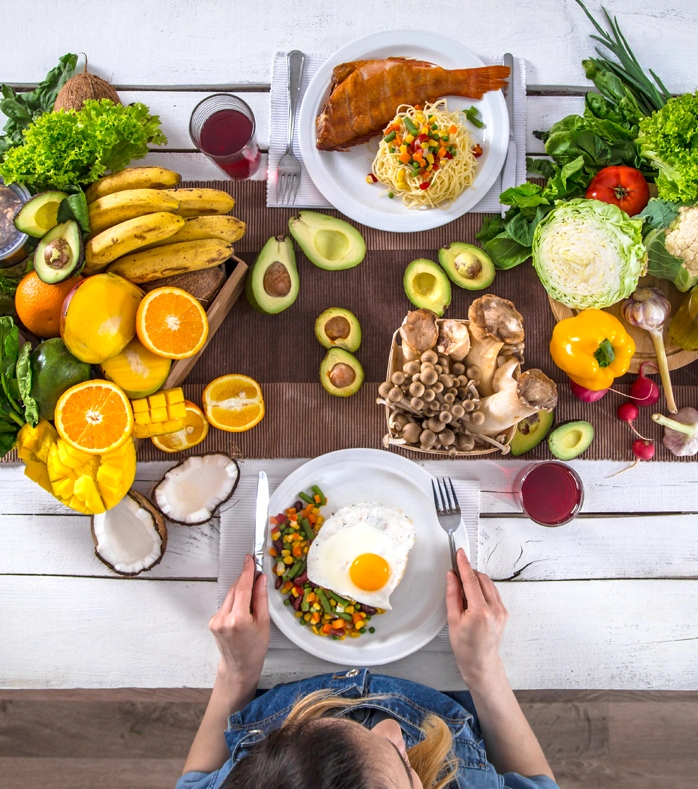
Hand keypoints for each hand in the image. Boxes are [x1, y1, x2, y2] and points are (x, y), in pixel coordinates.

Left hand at [209, 554, 269, 689]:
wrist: (239, 666)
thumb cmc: (255, 648)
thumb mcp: (264, 623)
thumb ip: (261, 598)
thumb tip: (260, 579)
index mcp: (238, 619)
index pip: (242, 588)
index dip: (247, 571)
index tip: (249, 559)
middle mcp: (224, 618)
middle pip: (235, 589)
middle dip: (245, 580)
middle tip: (256, 573)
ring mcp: (216, 620)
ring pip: (230, 596)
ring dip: (240, 592)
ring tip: (251, 600)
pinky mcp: (212, 621)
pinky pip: (226, 604)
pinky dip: (235, 602)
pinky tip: (242, 611)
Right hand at [446, 548, 507, 687]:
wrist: (480, 663)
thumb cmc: (465, 647)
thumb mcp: (453, 620)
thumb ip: (453, 595)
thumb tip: (452, 577)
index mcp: (480, 611)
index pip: (471, 580)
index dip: (464, 564)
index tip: (460, 554)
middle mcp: (495, 609)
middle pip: (482, 579)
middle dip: (469, 573)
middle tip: (456, 575)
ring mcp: (502, 611)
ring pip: (489, 584)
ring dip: (476, 580)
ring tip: (464, 589)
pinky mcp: (504, 613)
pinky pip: (494, 593)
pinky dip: (483, 589)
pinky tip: (474, 597)